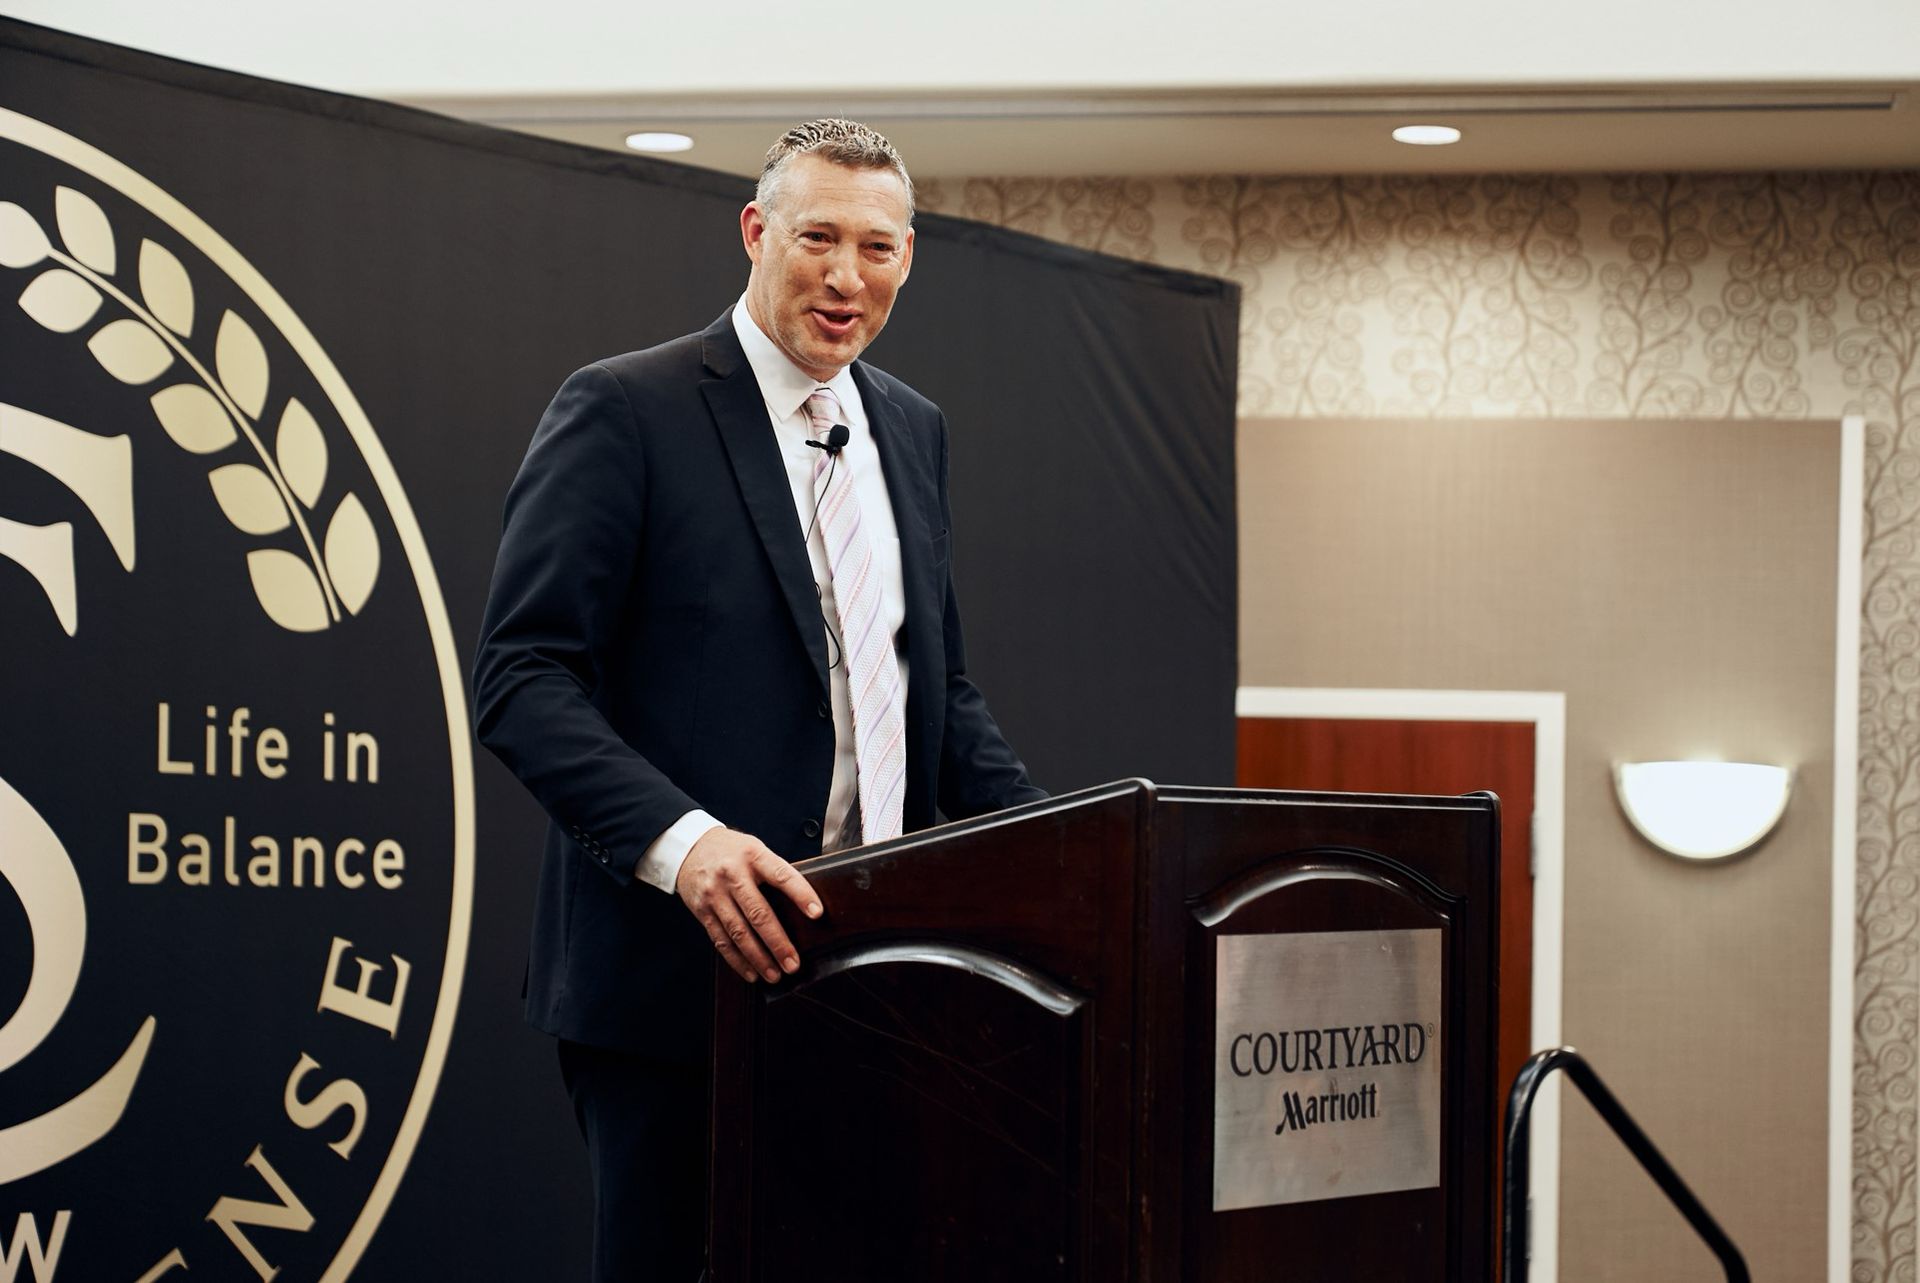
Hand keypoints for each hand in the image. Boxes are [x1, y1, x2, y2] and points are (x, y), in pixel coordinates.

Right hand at [676, 828, 823, 983]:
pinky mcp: (702, 911)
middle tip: (793, 964)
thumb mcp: (755, 849)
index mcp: (752, 856)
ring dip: (759, 958)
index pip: (781, 876)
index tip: (817, 913)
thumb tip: (803, 903)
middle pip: (758, 913)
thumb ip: (774, 871)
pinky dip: (737, 960)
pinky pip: (721, 940)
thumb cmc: (731, 850)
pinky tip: (751, 972)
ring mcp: (715, 894)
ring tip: (775, 975)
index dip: (801, 894)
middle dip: (778, 942)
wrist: (689, 847)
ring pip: (739, 932)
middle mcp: (732, 875)